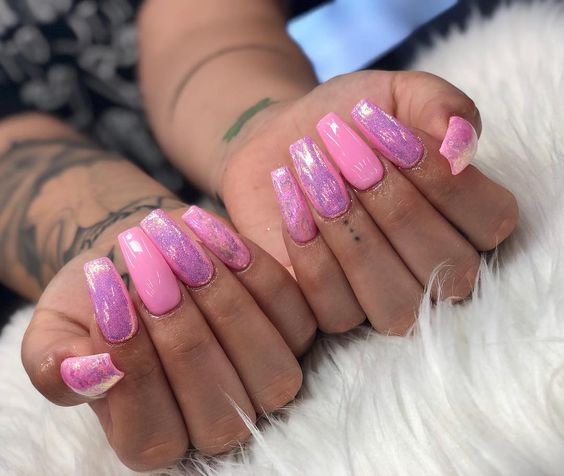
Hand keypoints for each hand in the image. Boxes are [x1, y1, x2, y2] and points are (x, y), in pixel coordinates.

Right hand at [22, 206, 315, 470]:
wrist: (142, 257)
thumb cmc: (102, 300)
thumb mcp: (57, 328)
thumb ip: (52, 363)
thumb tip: (85, 373)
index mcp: (156, 436)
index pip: (154, 435)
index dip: (135, 371)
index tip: (109, 301)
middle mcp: (220, 419)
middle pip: (220, 410)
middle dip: (182, 336)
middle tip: (146, 269)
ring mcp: (265, 378)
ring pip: (270, 368)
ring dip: (224, 304)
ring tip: (178, 246)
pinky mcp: (294, 332)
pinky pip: (294, 313)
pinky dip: (257, 271)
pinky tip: (211, 230)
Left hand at [220, 70, 517, 333]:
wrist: (282, 144)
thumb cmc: (346, 123)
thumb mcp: (393, 95)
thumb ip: (438, 105)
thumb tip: (460, 147)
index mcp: (467, 219)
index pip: (490, 219)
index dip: (439, 177)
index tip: (383, 128)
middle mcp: (436, 270)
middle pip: (443, 264)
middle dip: (389, 199)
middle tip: (344, 151)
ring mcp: (387, 298)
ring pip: (395, 302)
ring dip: (352, 232)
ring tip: (315, 176)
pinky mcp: (334, 310)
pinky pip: (337, 311)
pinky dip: (312, 255)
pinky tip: (293, 208)